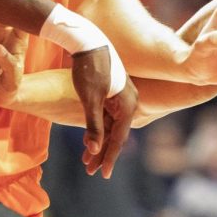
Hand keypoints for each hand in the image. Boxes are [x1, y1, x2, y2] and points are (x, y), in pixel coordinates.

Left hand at [72, 48, 138, 178]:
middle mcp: (129, 102)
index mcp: (128, 104)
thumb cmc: (89, 68)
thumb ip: (93, 126)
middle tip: (92, 172)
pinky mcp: (112, 94)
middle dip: (103, 154)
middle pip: (116, 135)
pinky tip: (89, 141)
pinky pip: (107, 118)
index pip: (119, 138)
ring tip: (87, 162)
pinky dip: (98, 130)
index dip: (110, 157)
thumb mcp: (90, 99)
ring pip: (111, 128)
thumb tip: (94, 150)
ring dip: (99, 143)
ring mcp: (121, 98)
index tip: (104, 175)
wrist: (87, 41)